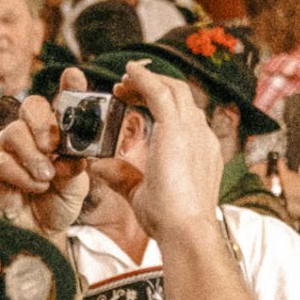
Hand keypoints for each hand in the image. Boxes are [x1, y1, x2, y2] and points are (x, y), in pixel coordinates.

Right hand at [0, 69, 94, 236]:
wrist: (39, 232)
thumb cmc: (58, 202)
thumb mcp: (76, 184)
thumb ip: (75, 166)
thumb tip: (74, 155)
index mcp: (58, 130)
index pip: (63, 101)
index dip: (69, 86)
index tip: (74, 76)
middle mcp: (31, 131)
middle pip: (31, 105)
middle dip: (44, 122)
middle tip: (53, 145)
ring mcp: (8, 145)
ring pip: (15, 132)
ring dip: (34, 156)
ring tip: (47, 177)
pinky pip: (0, 160)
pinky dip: (21, 174)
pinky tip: (34, 186)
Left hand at [119, 63, 224, 243]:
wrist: (186, 228)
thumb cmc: (170, 220)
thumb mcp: (141, 193)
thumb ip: (123, 176)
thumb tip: (98, 167)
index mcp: (200, 150)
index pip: (185, 115)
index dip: (161, 104)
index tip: (136, 103)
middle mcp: (201, 135)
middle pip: (181, 96)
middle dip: (153, 87)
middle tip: (124, 89)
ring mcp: (193, 130)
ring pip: (173, 89)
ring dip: (147, 81)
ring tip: (122, 82)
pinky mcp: (177, 129)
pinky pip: (160, 92)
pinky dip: (144, 78)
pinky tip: (128, 71)